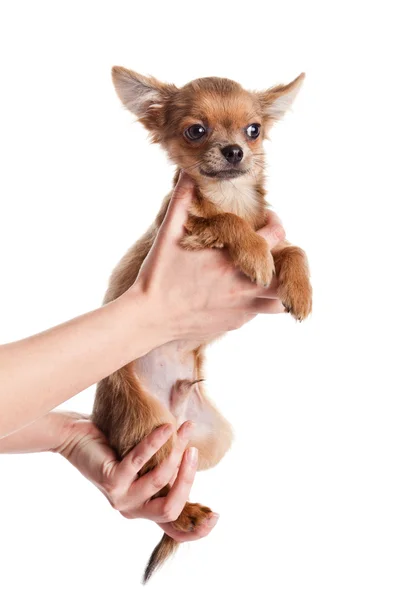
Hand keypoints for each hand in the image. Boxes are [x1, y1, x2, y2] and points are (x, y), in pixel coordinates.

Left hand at [58, 415, 217, 541]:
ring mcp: (120, 497)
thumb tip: (193, 451)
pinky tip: (166, 427)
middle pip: (171, 508)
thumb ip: (164, 467)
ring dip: (176, 451)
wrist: (75, 437)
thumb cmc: (113, 447)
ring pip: (160, 481)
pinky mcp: (111, 480)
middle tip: (194, 450)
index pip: (173, 531)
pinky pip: (140, 461)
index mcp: (144, 509)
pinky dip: (156, 442)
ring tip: (183, 428)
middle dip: (188, 478)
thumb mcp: (145, 464)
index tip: (215, 515)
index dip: (196, 531)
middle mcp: (132, 510)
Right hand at [130, 172, 285, 342]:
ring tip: (265, 273)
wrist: (149, 319)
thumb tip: (189, 171)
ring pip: (281, 299)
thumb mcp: (168, 234)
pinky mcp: (236, 323)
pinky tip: (242, 290)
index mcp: (232, 258)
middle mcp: (244, 285)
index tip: (267, 219)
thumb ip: (182, 200)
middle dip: (285, 258)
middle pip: (289, 271)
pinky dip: (259, 300)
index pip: (276, 235)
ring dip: (279, 285)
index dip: (275, 222)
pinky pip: (260, 311)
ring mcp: (242, 308)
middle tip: (272, 250)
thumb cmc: (158, 275)